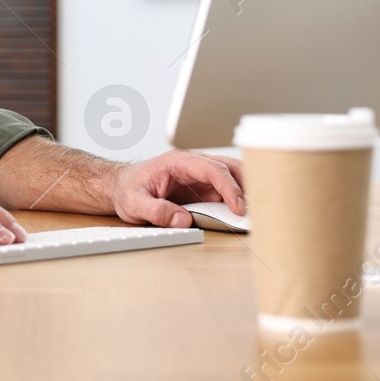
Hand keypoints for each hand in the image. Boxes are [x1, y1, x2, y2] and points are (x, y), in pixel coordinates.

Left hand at [111, 151, 245, 228]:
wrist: (122, 187)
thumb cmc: (128, 190)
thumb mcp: (135, 203)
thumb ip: (156, 211)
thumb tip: (183, 219)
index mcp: (178, 161)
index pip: (211, 168)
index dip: (228, 186)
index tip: (238, 206)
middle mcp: (193, 164)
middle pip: (228, 167)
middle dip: (246, 184)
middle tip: (256, 208)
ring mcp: (200, 175)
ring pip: (232, 175)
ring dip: (246, 190)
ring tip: (258, 210)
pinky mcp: (203, 187)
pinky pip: (226, 190)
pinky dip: (239, 198)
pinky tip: (246, 212)